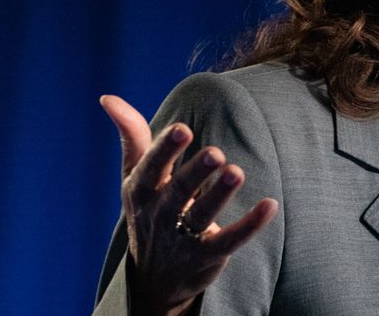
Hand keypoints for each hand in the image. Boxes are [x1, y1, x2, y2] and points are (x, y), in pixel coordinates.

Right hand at [100, 95, 278, 315]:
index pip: (151, 168)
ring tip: (236, 172)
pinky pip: (229, 241)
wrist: (153, 280)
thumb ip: (131, 137)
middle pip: (178, 191)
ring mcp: (182, 238)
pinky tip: (270, 205)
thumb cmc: (148, 211)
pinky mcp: (206, 256)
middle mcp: (159, 214)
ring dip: (220, 195)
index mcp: (141, 190)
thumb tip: (108, 97)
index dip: (165, 150)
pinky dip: (250, 225)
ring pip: (202, 215)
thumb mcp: (134, 177)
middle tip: (216, 153)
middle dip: (196, 172)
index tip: (182, 130)